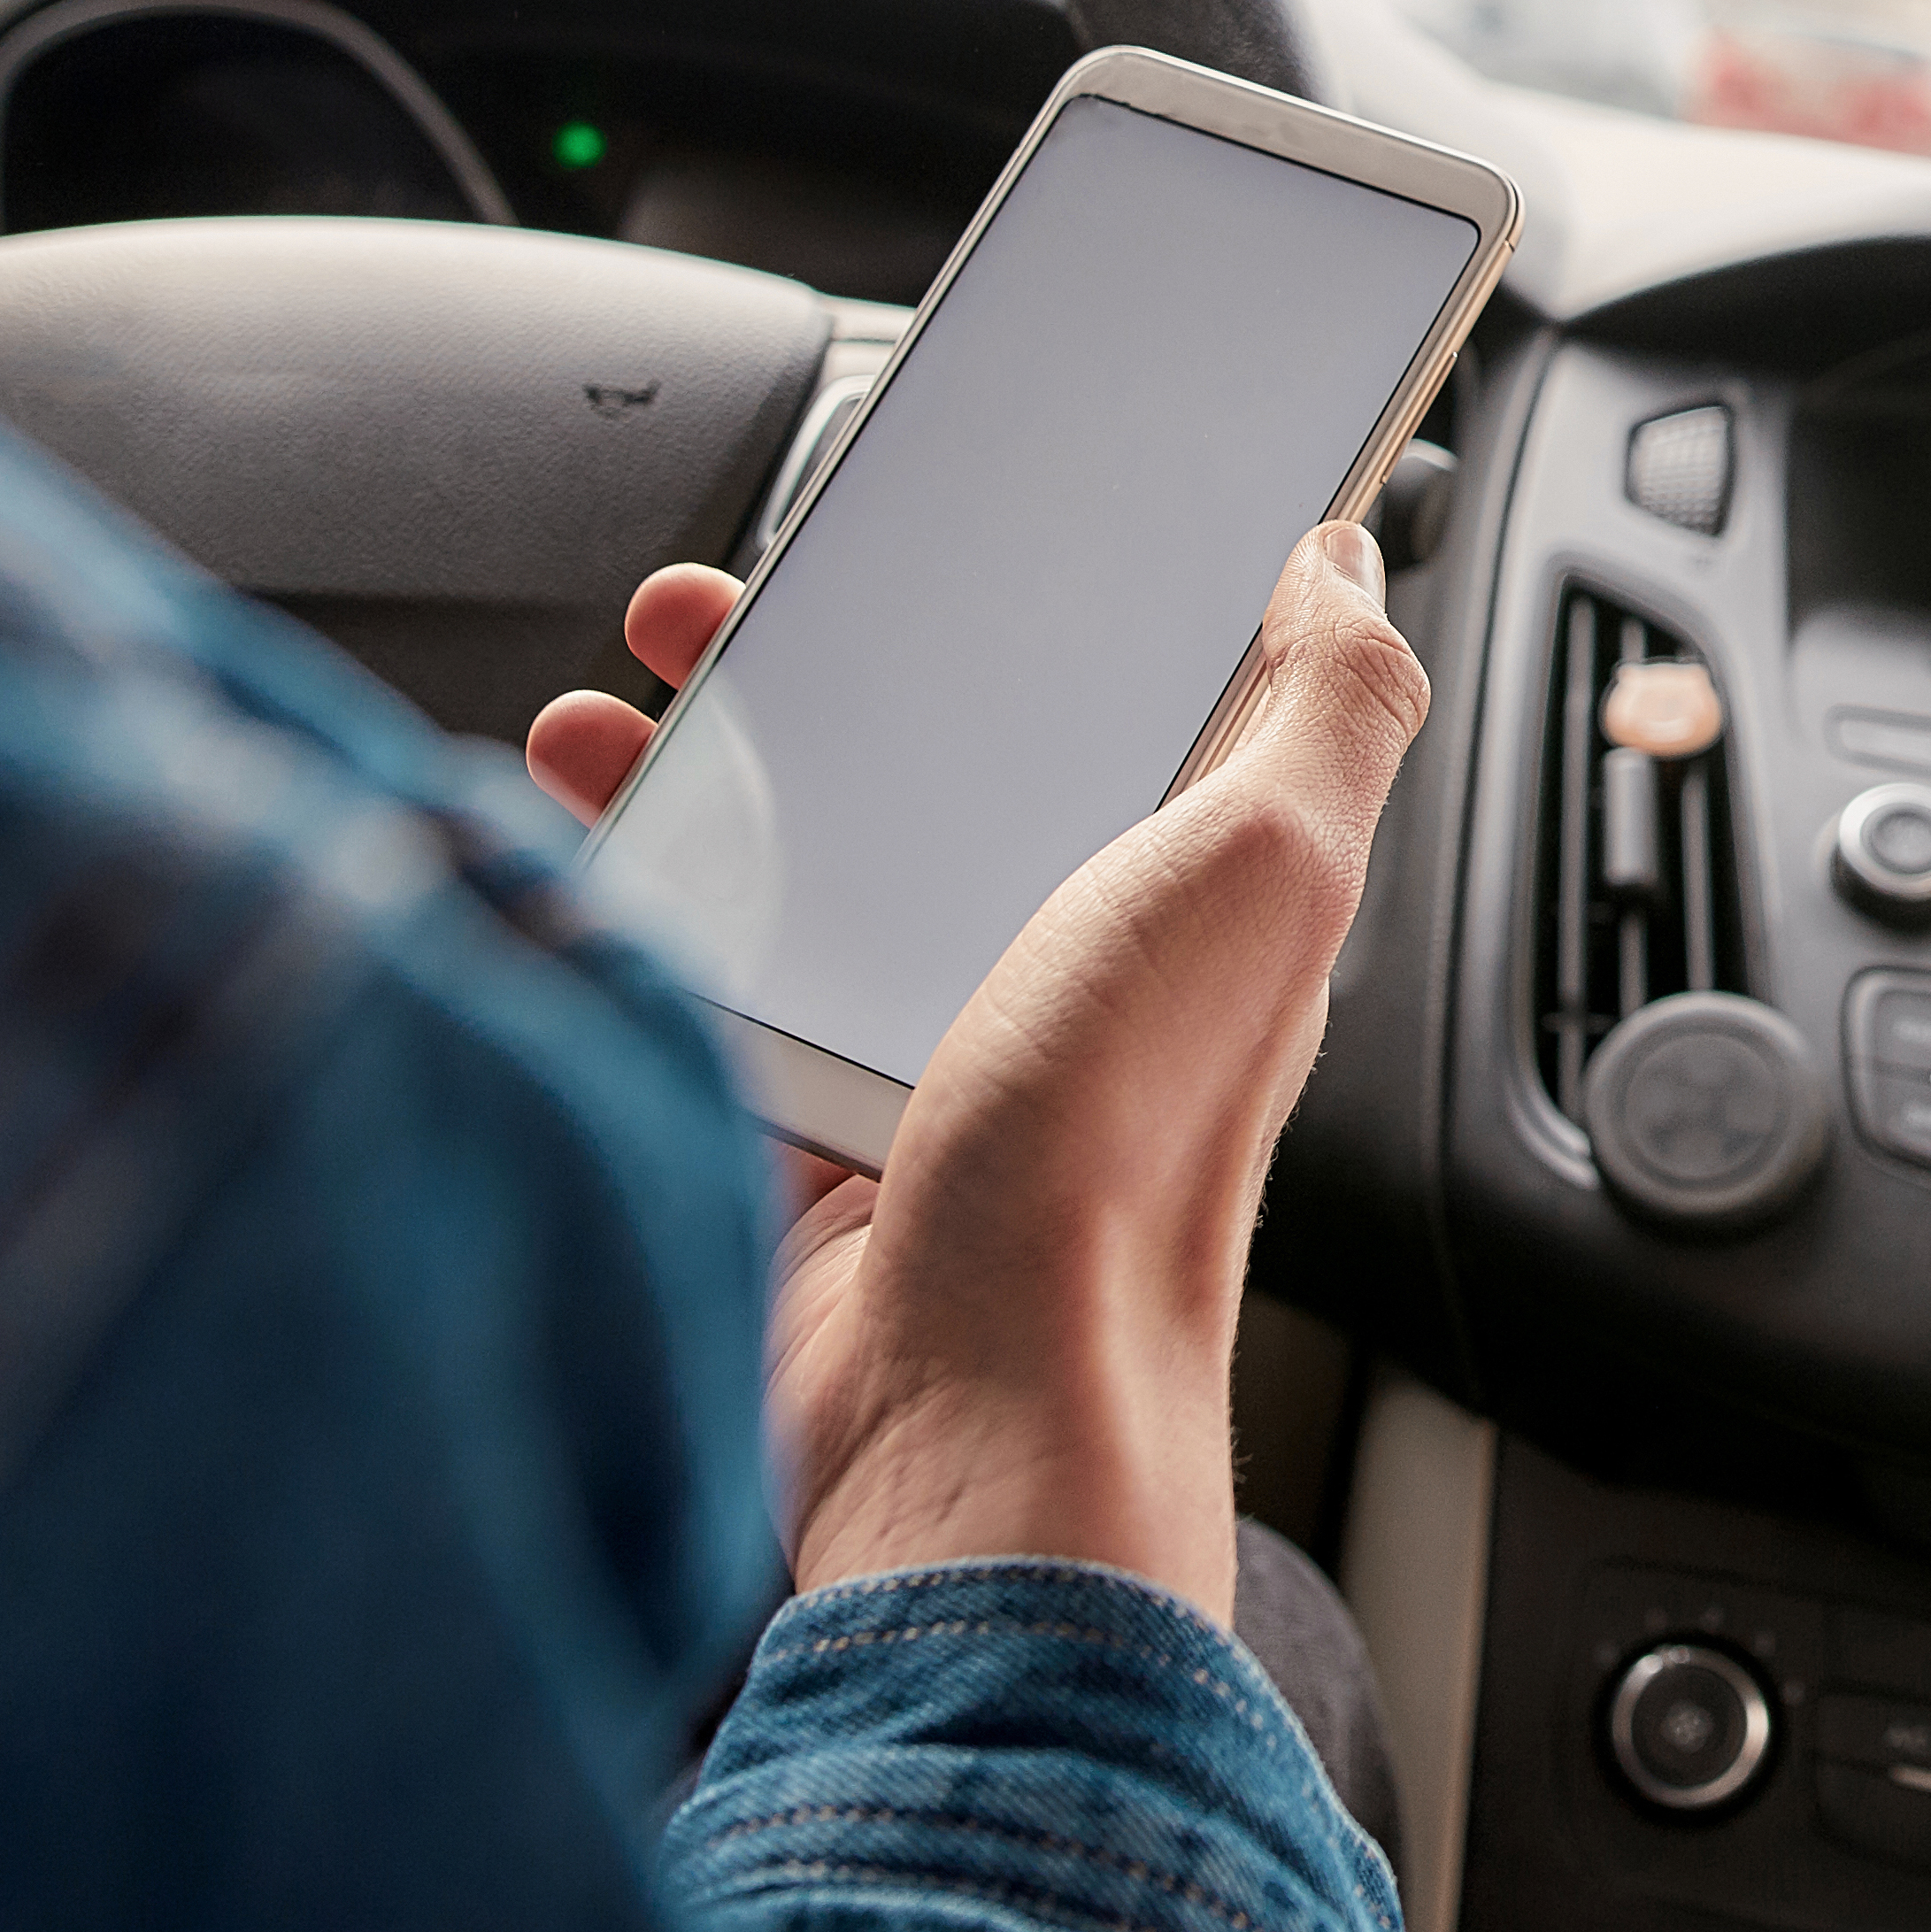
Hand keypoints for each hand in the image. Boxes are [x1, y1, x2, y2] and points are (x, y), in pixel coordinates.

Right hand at [530, 531, 1430, 1627]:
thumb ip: (1327, 710)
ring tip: (612, 717)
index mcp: (1185, 897)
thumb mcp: (1267, 873)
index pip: (1110, 705)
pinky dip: (638, 923)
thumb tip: (1349, 569)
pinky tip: (581, 863)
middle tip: (708, 615)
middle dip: (809, 677)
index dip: (1024, 604)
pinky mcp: (806, 1146)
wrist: (973, 1409)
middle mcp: (1062, 974)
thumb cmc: (1121, 1159)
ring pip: (797, 878)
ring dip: (698, 783)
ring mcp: (926, 1062)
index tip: (927, 522)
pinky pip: (710, 1002)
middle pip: (925, 777)